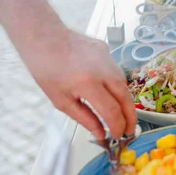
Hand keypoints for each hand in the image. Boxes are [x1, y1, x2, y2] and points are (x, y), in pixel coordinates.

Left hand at [18, 28, 135, 138]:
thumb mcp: (60, 100)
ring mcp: (108, 58)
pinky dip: (116, 85)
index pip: (112, 111)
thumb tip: (100, 133)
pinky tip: (109, 92)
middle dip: (131, 117)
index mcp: (87, 84)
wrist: (44, 38)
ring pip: (124, 84)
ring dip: (125, 101)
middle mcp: (103, 70)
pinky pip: (116, 71)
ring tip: (121, 115)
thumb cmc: (46, 69)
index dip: (118, 127)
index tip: (118, 137)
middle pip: (126, 98)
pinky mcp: (107, 50)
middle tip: (130, 130)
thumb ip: (84, 118)